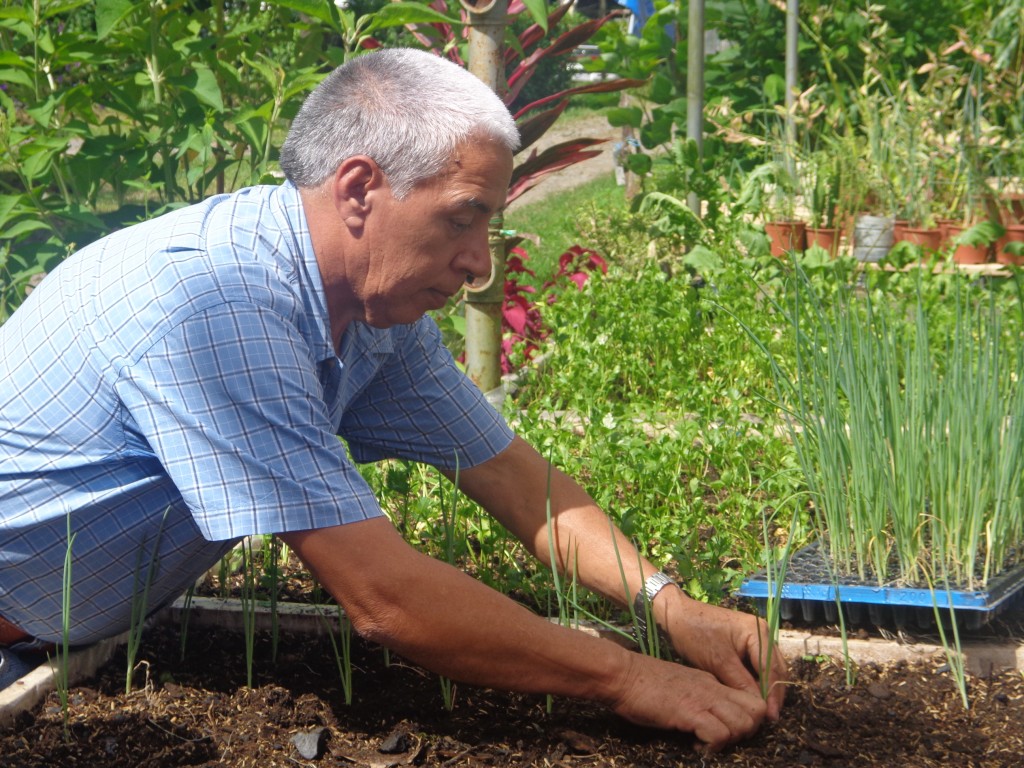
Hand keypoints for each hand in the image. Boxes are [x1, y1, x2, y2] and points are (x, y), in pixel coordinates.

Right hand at [610, 650, 768, 752]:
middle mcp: (713, 688)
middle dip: (746, 732)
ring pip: (744, 723)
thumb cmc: (642, 682)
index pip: (750, 700)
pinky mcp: (689, 712)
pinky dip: (712, 746)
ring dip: (731, 739)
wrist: (621, 674)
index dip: (747, 720)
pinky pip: (719, 734)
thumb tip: (707, 717)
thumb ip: (697, 697)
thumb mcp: (680, 685)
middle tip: (722, 739)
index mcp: (711, 681)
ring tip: (707, 742)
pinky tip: (695, 745)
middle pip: (756, 712)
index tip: (728, 731)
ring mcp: (702, 699)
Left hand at [664, 597, 788, 720]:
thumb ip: (740, 682)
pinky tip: (750, 697)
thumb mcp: (718, 660)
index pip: (772, 668)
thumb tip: (758, 705)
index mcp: (757, 632)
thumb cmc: (695, 633)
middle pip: (774, 668)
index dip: (773, 694)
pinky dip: (755, 681)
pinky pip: (755, 666)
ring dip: (765, 688)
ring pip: (766, 669)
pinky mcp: (744, 644)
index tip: (771, 716)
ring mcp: (754, 638)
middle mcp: (761, 633)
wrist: (676, 615)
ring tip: (761, 712)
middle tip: (769, 718)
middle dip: (773, 693)